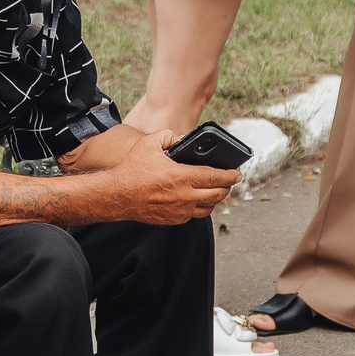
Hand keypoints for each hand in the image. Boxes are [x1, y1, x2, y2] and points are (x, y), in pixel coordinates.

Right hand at [107, 131, 240, 225]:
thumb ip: (169, 136)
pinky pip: (194, 215)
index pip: (216, 177)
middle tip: (230, 180)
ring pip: (208, 208)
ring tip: (216, 190)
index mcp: (181, 176)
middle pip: (217, 194)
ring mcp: (180, 210)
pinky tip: (198, 199)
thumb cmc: (132, 169)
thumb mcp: (149, 144)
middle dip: (227, 187)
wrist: (117, 195)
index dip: (230, 175)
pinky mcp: (173, 219)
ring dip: (216, 199)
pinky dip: (200, 207)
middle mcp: (184, 196)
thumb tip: (182, 139)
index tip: (237, 172)